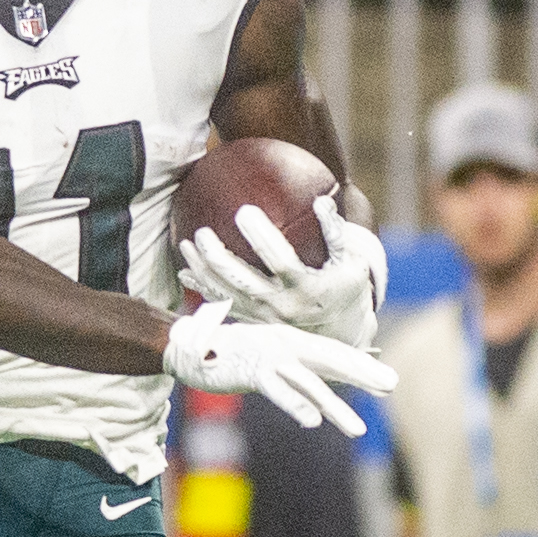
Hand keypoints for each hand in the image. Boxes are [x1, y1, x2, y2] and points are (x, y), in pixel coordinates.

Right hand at [162, 301, 393, 436]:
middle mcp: (285, 344)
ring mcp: (270, 358)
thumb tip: (308, 385)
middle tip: (391, 386)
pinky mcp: (252, 372)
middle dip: (363, 375)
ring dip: (337, 408)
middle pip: (332, 361)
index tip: (386, 380)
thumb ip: (287, 367)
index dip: (360, 365)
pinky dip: (295, 406)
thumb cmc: (222, 352)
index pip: (333, 354)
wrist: (186, 346)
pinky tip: (313, 422)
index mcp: (290, 340)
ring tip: (358, 429)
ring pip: (311, 384)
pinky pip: (279, 392)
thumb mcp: (262, 355)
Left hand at [178, 203, 385, 348]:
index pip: (279, 259)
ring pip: (226, 294)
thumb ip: (336, 234)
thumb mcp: (352, 263)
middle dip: (218, 257)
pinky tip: (186, 272)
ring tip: (186, 245)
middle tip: (202, 232)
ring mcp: (264, 316)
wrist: (341, 335)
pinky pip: (224, 306)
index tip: (243, 210)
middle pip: (242, 281)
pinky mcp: (254, 322)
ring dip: (203, 271)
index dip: (260, 236)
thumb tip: (321, 201)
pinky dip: (203, 290)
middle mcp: (281, 304)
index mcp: (305, 287)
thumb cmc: (346, 288)